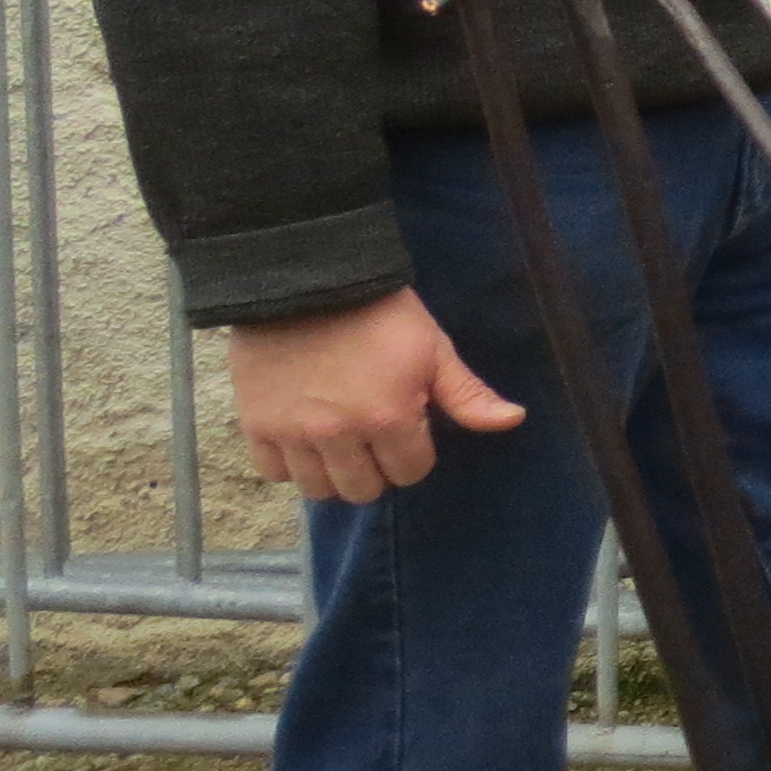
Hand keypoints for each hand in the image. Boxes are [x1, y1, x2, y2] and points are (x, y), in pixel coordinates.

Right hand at [227, 289, 524, 505]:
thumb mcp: (433, 349)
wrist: (308, 280)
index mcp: (389, 418)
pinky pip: (273, 472)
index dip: (415, 453)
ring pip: (318, 489)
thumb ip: (467, 395)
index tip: (408, 427)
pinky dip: (289, 464)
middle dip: (376, 470)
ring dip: (333, 473)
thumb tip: (514, 421)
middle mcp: (339, 434)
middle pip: (363, 490)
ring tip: (339, 443)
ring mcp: (294, 432)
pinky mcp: (256, 423)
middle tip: (373, 439)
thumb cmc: (381, 313)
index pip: (410, 472)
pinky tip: (304, 439)